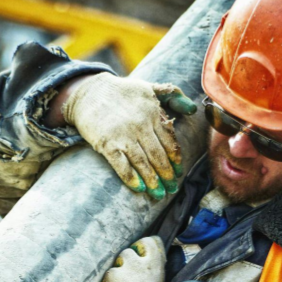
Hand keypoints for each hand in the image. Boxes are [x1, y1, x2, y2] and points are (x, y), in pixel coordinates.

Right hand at [61, 73, 196, 199]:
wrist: (89, 91)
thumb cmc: (121, 91)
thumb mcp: (149, 87)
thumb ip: (173, 95)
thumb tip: (193, 109)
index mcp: (153, 113)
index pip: (169, 141)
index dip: (175, 159)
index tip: (178, 172)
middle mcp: (140, 125)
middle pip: (158, 155)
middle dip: (167, 175)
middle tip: (171, 188)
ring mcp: (123, 135)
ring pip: (142, 163)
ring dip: (153, 181)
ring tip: (159, 194)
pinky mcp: (106, 143)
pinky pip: (121, 165)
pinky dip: (131, 178)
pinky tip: (139, 188)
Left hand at [101, 236, 165, 281]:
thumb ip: (150, 271)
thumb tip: (142, 256)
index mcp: (159, 269)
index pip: (153, 242)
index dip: (143, 246)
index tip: (139, 256)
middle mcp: (147, 266)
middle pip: (136, 246)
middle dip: (128, 257)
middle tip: (127, 275)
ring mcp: (132, 271)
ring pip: (121, 257)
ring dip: (118, 271)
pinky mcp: (117, 278)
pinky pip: (109, 273)